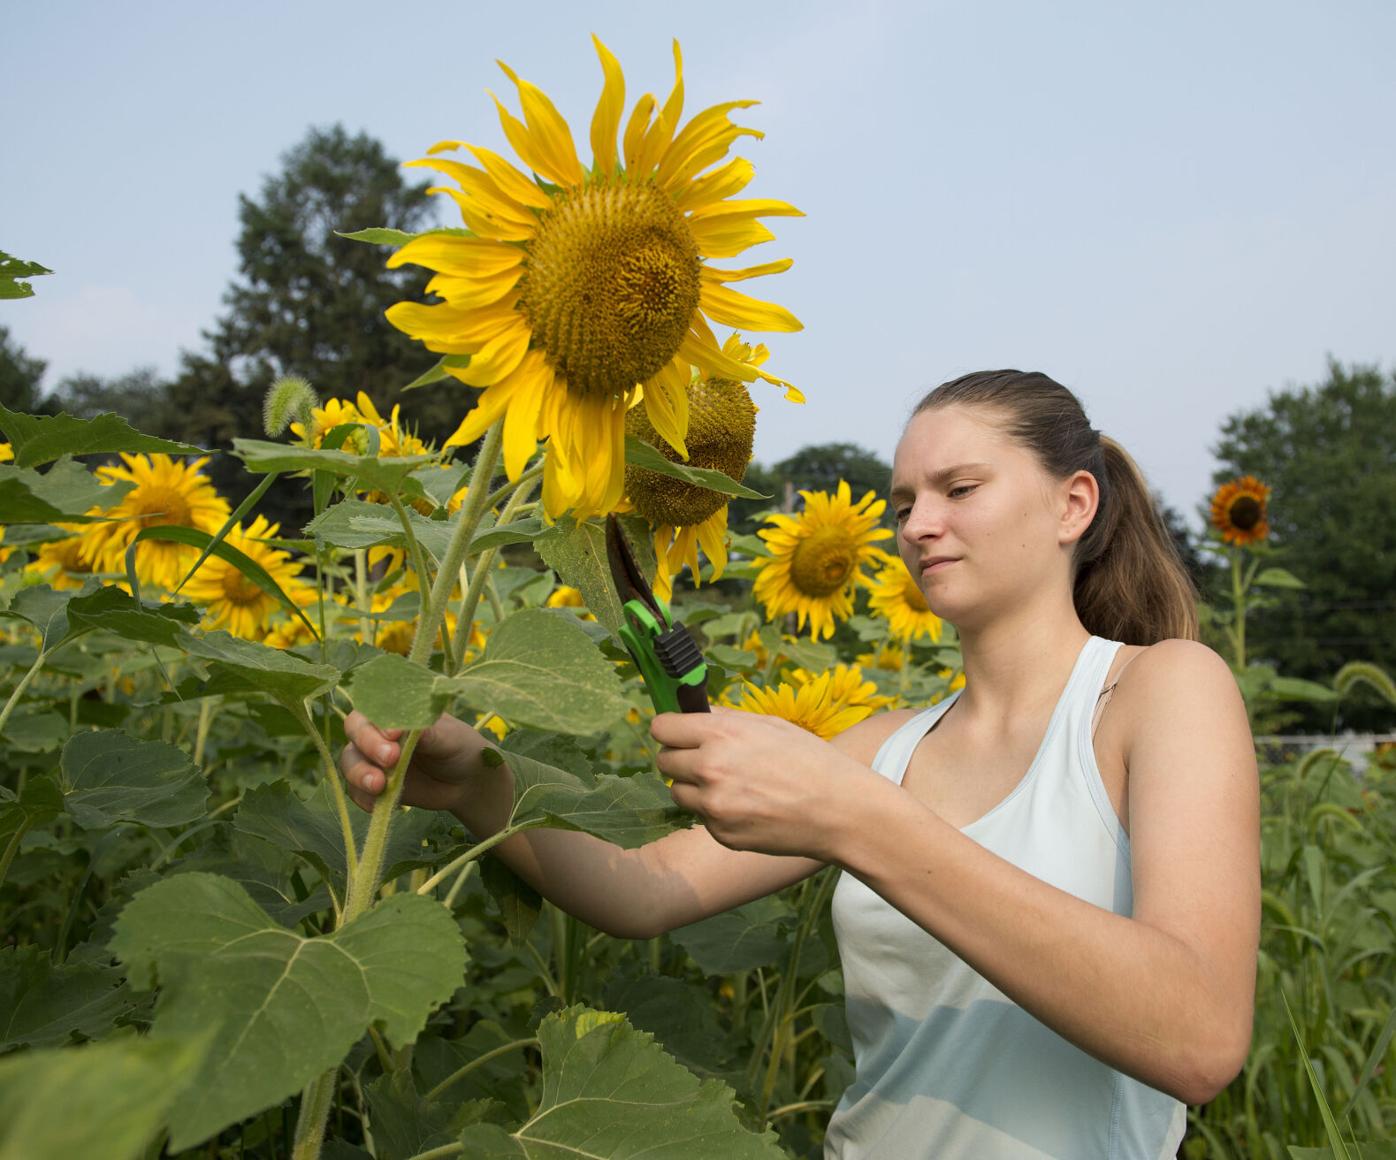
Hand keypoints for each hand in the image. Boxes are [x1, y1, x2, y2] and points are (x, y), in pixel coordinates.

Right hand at [340, 710, 494, 814]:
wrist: (465, 781)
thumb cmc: (458, 746)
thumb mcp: (449, 737)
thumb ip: (427, 733)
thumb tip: (408, 727)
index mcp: (394, 711)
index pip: (374, 709)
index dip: (379, 722)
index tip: (394, 735)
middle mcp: (377, 732)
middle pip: (355, 732)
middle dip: (368, 745)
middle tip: (391, 759)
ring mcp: (371, 759)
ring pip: (350, 762)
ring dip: (360, 774)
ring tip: (379, 786)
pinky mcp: (372, 786)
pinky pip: (356, 791)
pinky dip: (364, 798)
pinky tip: (378, 804)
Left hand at [652, 706, 869, 859]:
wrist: (839, 810)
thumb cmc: (810, 761)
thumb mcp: (769, 725)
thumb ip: (726, 719)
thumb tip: (696, 712)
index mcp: (722, 733)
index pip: (662, 727)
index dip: (670, 729)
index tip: (678, 733)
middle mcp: (711, 768)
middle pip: (663, 760)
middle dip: (680, 757)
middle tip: (706, 759)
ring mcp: (714, 805)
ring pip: (677, 791)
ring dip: (694, 787)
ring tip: (730, 785)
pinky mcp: (721, 834)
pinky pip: (701, 818)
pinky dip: (715, 812)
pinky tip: (747, 806)